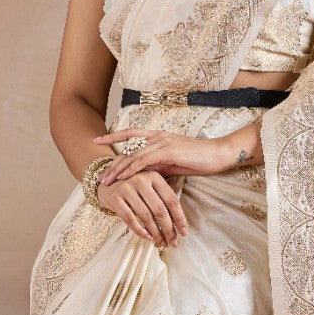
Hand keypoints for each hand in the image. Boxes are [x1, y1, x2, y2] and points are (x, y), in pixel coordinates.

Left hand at [92, 129, 234, 183]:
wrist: (218, 154)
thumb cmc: (198, 160)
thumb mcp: (173, 163)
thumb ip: (157, 166)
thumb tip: (144, 176)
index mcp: (157, 137)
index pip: (130, 134)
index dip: (112, 136)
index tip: (96, 140)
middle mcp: (157, 136)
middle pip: (127, 147)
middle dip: (112, 162)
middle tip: (99, 175)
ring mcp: (162, 142)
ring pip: (133, 155)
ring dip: (118, 169)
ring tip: (107, 180)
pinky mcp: (168, 150)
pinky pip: (145, 160)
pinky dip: (132, 169)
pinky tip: (123, 178)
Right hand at [96, 168, 187, 247]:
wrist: (107, 184)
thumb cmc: (134, 189)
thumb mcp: (150, 188)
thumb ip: (163, 200)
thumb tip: (179, 226)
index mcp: (154, 177)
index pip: (171, 200)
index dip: (179, 218)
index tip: (184, 233)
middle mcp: (141, 180)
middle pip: (160, 210)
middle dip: (168, 229)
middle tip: (173, 243)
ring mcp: (127, 188)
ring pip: (146, 216)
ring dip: (155, 233)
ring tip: (161, 243)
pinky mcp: (115, 198)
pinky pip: (130, 219)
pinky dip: (140, 231)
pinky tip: (148, 238)